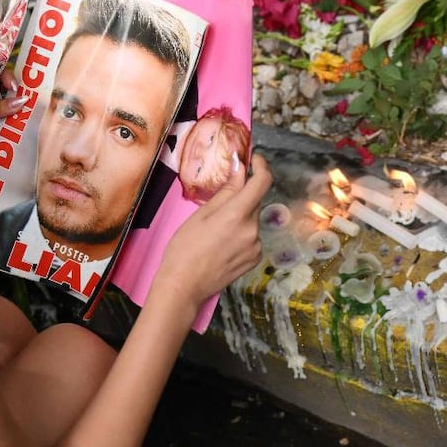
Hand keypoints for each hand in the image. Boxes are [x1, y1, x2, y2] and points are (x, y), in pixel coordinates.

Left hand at [0, 89, 26, 177]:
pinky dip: (9, 124)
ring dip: (12, 110)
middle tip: (23, 98)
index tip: (13, 84)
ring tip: (26, 111)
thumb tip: (20, 102)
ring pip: (1, 108)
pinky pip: (1, 124)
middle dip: (11, 93)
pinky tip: (20, 124)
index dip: (2, 75)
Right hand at [153, 154, 271, 312]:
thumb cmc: (184, 249)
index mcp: (237, 215)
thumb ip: (225, 192)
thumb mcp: (201, 215)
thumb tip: (239, 171)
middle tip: (220, 204)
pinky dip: (242, 234)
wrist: (184, 285)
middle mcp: (252, 230)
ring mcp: (255, 246)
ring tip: (216, 232)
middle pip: (255, 202)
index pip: (262, 182)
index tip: (255, 161)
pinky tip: (222, 244)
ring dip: (240, 217)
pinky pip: (252, 237)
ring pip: (252, 220)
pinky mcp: (255, 258)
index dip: (261, 167)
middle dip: (242, 197)